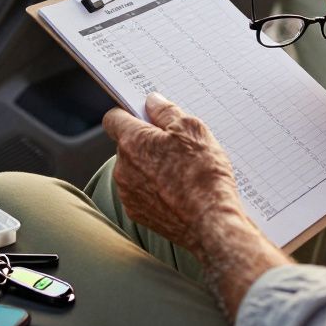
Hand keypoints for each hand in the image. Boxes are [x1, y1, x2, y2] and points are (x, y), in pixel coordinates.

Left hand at [102, 92, 244, 251]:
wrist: (211, 223)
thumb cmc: (203, 175)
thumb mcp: (192, 129)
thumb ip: (167, 112)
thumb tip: (153, 102)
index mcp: (132, 142)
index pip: (114, 119)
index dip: (129, 113)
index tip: (145, 114)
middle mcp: (123, 168)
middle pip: (127, 145)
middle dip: (147, 142)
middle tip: (176, 145)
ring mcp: (128, 194)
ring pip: (135, 170)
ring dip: (151, 167)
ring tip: (183, 171)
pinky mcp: (138, 214)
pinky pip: (142, 193)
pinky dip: (155, 189)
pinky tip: (179, 190)